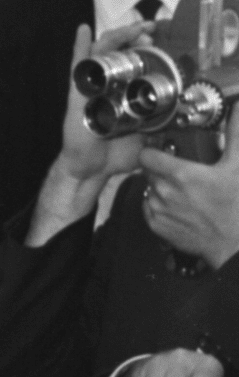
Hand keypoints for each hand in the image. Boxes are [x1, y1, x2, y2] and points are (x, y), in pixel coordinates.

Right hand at [27, 24, 150, 245]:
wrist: (92, 169)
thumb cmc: (114, 155)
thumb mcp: (149, 135)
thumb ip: (164, 124)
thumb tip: (186, 117)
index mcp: (125, 92)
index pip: (136, 61)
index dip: (148, 47)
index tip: (162, 38)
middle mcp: (108, 86)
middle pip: (121, 51)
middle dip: (137, 36)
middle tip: (152, 29)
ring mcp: (92, 87)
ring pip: (103, 52)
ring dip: (119, 37)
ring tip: (134, 29)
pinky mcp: (77, 93)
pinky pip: (77, 66)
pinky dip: (79, 46)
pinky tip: (83, 29)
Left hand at [139, 107, 238, 269]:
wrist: (235, 243)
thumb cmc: (237, 207)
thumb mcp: (238, 166)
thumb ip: (236, 133)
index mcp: (180, 175)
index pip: (147, 155)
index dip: (154, 150)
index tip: (163, 150)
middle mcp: (163, 192)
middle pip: (149, 171)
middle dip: (161, 168)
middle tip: (182, 170)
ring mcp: (158, 210)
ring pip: (149, 189)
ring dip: (161, 187)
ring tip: (185, 190)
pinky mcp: (157, 226)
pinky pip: (150, 208)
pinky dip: (160, 205)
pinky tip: (181, 205)